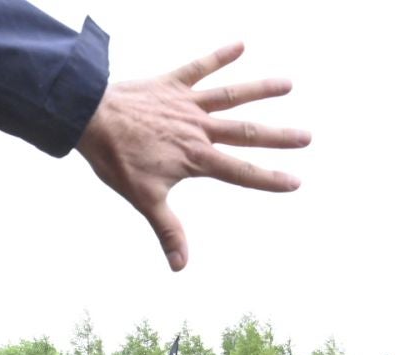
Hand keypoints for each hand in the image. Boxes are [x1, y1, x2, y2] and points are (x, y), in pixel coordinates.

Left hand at [76, 42, 309, 271]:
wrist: (90, 119)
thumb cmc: (117, 160)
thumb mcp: (144, 199)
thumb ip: (168, 230)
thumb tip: (180, 266)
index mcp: (197, 158)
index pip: (241, 172)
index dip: (270, 179)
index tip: (295, 181)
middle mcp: (199, 130)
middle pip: (247, 133)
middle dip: (279, 136)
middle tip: (307, 136)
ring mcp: (188, 105)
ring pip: (232, 96)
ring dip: (261, 89)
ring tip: (288, 84)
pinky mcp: (172, 85)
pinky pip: (200, 68)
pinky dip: (220, 55)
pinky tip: (240, 44)